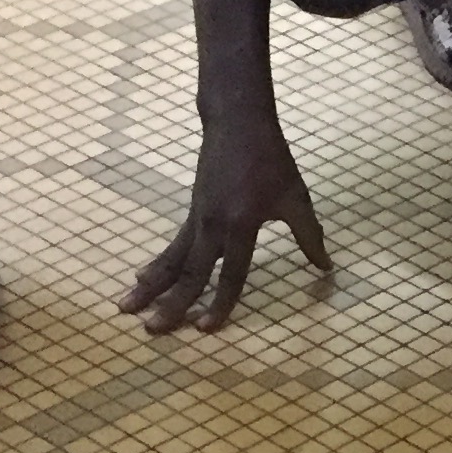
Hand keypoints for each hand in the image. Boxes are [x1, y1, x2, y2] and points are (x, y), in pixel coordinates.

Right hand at [120, 112, 330, 334]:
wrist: (236, 121)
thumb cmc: (271, 160)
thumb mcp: (295, 198)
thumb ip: (309, 236)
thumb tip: (326, 268)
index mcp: (241, 224)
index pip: (232, 274)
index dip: (220, 303)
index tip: (205, 329)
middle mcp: (213, 225)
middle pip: (191, 273)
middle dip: (170, 304)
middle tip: (151, 330)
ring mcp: (197, 218)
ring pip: (172, 260)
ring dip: (150, 287)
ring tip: (125, 308)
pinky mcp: (191, 213)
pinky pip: (172, 246)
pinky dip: (157, 265)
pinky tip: (140, 279)